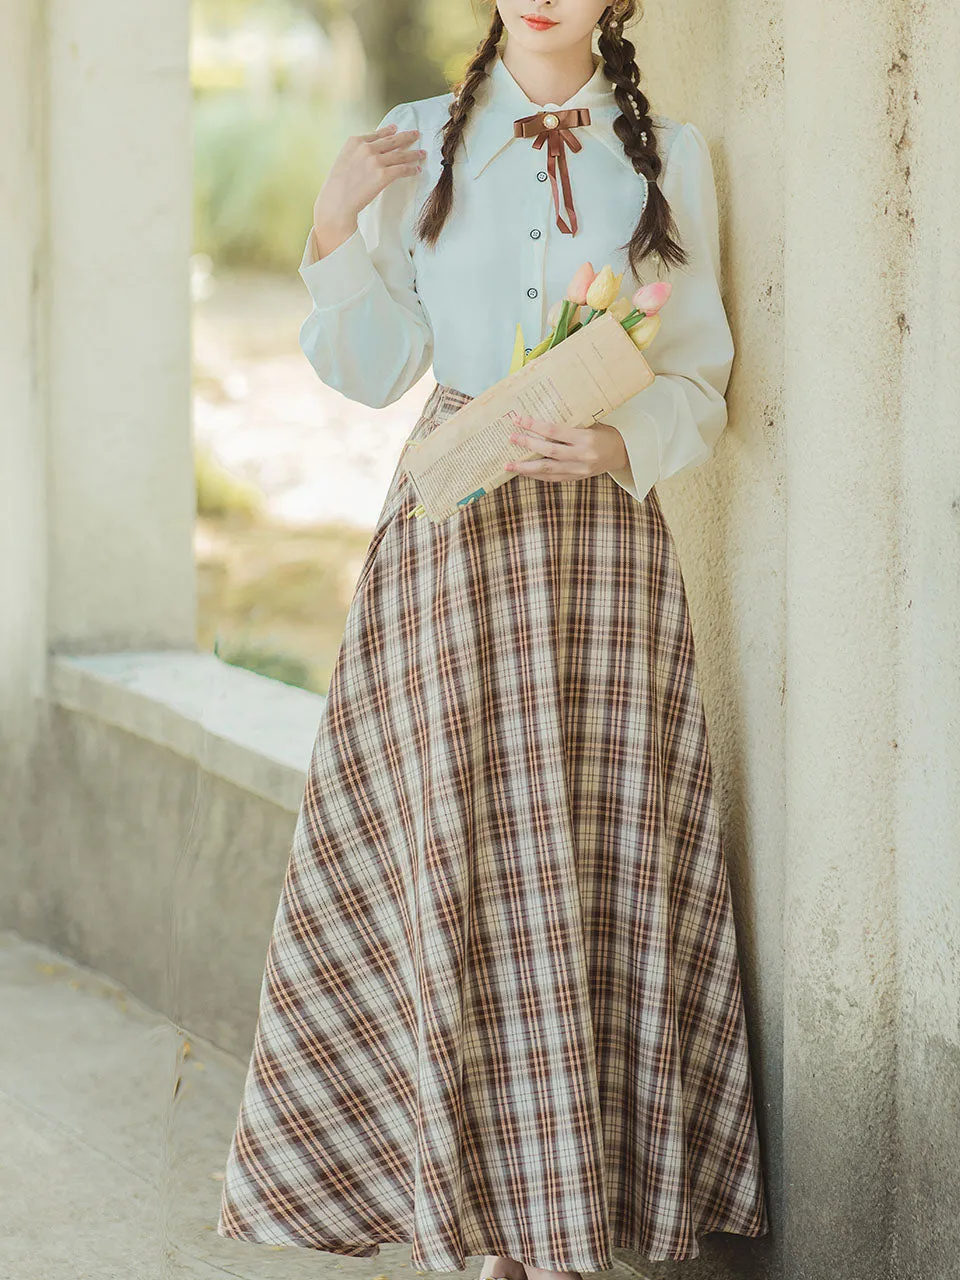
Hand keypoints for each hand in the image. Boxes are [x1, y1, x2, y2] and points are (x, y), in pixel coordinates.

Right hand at [311, 122, 425, 256]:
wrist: (336, 202)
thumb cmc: (336, 187)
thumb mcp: (342, 161)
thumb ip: (355, 154)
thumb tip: (366, 157)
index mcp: (354, 142)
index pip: (376, 134)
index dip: (388, 131)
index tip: (396, 128)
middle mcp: (366, 148)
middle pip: (391, 140)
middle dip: (406, 137)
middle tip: (416, 134)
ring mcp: (375, 160)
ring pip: (400, 154)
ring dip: (413, 153)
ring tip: (422, 153)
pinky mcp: (383, 175)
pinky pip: (402, 169)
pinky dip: (411, 169)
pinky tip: (417, 169)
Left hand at [504, 415, 629, 481]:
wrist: (621, 454)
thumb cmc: (604, 434)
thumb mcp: (590, 424)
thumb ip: (569, 425)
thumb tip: (541, 418)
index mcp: (585, 438)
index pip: (554, 431)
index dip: (534, 426)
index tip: (518, 420)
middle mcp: (582, 456)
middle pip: (548, 451)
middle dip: (527, 444)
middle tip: (510, 438)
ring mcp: (578, 470)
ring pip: (547, 470)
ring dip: (525, 467)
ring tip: (508, 465)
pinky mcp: (576, 478)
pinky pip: (552, 478)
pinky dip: (536, 475)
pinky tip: (524, 471)